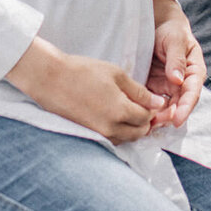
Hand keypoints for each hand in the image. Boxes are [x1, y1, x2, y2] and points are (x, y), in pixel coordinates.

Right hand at [6, 37, 163, 143]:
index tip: (153, 100)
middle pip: (139, 132)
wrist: (51, 79)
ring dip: (133, 127)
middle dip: (145, 120)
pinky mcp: (90, 135)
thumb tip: (158, 103)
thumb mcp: (116, 75)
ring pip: (126, 138)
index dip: (153, 109)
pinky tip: (115, 115)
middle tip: (143, 105)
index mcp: (121, 111)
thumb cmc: (84, 72)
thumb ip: (139, 91)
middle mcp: (111, 128)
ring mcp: (99, 134)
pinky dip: (119, 130)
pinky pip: (113, 139)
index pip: (147, 118)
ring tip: (129, 108)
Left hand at [146, 0, 206, 127]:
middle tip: (155, 122)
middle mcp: (183, 83)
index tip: (177, 119)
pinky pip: (151, 102)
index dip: (185, 108)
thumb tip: (178, 80)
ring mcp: (168, 86)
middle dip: (168, 116)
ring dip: (157, 117)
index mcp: (194, 71)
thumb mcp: (175, 40)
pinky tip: (137, 114)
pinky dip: (146, 110)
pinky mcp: (153, 87)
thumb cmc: (171, 29)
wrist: (157, 23)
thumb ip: (176, 59)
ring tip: (145, 122)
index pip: (192, 93)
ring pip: (165, 107)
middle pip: (178, 105)